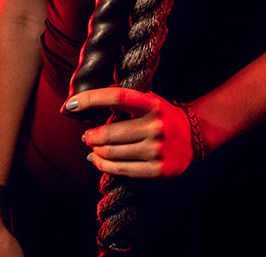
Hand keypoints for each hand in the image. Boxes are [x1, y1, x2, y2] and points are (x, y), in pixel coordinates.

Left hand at [63, 87, 193, 179]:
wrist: (194, 137)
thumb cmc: (163, 115)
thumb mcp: (150, 100)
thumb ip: (125, 100)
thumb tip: (88, 102)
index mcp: (152, 104)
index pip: (117, 96)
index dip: (91, 99)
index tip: (70, 104)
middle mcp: (155, 126)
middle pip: (110, 133)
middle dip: (91, 136)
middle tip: (85, 135)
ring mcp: (157, 149)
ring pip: (113, 153)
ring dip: (96, 151)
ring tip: (91, 147)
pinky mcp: (157, 170)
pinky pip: (122, 170)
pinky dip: (103, 166)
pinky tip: (96, 160)